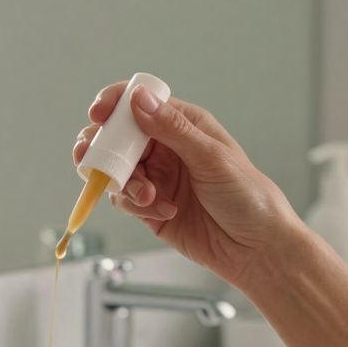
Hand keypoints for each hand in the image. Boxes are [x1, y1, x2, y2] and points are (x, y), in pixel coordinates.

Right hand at [74, 83, 306, 290]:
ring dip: (124, 183)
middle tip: (91, 159)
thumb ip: (172, 128)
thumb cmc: (248, 196)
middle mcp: (165, 148)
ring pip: (115, 171)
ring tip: (147, 197)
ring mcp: (156, 178)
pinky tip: (162, 210)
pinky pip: (124, 200)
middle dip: (102, 149)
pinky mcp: (149, 207)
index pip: (139, 104)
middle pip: (116, 138)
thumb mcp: (211, 157)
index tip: (98, 115)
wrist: (256, 248)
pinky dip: (135, 205)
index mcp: (182, 125)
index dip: (115, 105)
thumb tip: (138, 98)